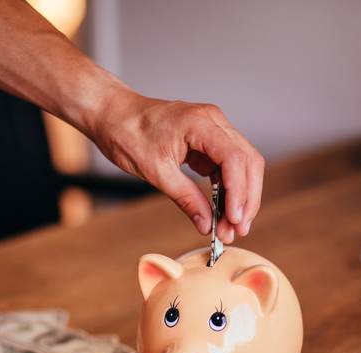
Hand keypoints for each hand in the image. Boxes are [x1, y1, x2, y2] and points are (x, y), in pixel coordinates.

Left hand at [88, 90, 264, 242]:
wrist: (113, 115)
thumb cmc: (127, 133)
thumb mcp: (155, 171)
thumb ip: (186, 198)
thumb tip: (207, 224)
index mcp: (200, 123)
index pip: (235, 158)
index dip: (239, 192)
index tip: (234, 219)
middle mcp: (213, 121)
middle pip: (248, 161)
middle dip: (246, 198)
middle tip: (238, 229)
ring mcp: (212, 129)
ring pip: (242, 165)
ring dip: (240, 196)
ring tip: (230, 226)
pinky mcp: (207, 141)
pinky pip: (227, 166)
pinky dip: (227, 189)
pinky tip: (223, 211)